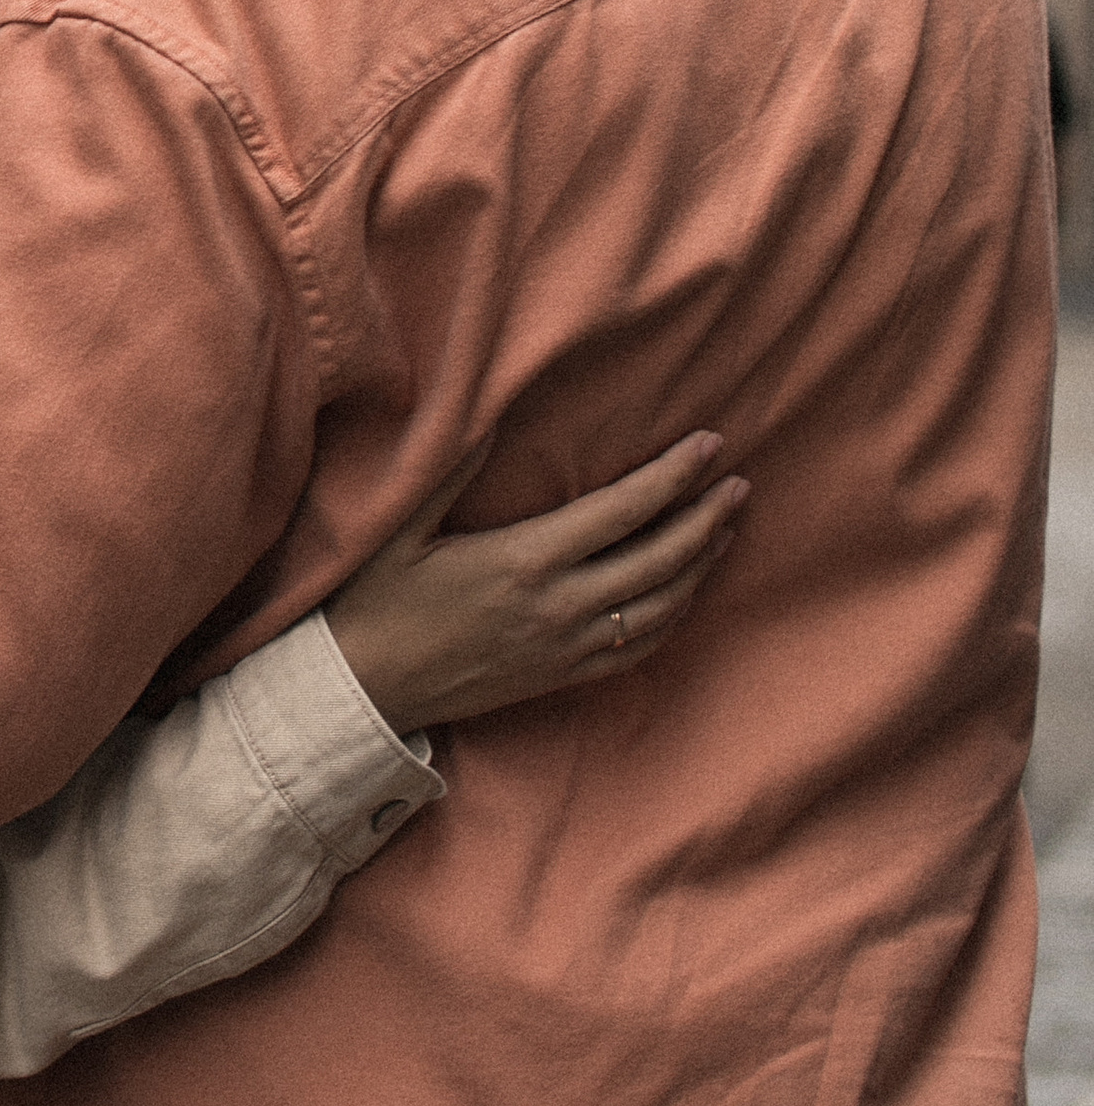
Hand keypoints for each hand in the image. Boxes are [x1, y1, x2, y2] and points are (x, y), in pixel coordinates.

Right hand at [324, 429, 748, 737]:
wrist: (366, 689)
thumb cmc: (376, 603)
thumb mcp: (401, 530)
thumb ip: (448, 472)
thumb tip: (487, 415)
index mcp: (525, 561)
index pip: (622, 512)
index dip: (672, 477)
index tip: (709, 444)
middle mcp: (558, 607)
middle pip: (659, 560)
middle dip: (706, 519)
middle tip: (739, 484)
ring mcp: (566, 647)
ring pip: (660, 607)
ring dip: (700, 566)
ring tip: (725, 529)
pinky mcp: (563, 675)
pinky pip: (638, 648)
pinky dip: (674, 616)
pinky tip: (686, 592)